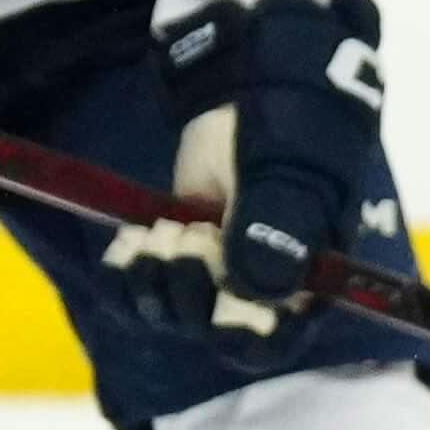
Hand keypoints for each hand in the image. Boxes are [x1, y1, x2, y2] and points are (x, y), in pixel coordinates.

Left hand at [111, 0, 390, 345]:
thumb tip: (257, 288)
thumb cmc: (291, 128)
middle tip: (187, 241)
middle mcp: (258, 291)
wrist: (252, 88)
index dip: (241, 336)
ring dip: (153, 284)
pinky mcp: (172, 256)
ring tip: (157, 234)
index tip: (220, 307)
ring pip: (170, 314)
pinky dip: (124, 273)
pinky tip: (125, 244)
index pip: (273, 341)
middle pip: (211, 334)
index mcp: (306, 281)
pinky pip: (136, 289)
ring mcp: (212, 275)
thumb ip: (279, 226)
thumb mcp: (290, 171)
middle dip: (189, 295)